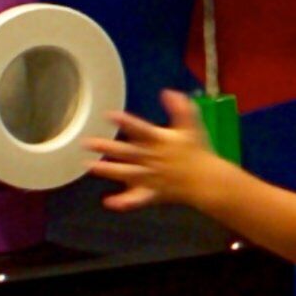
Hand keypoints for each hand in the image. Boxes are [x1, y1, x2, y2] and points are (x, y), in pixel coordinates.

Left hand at [86, 89, 223, 210]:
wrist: (207, 181)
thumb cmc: (198, 152)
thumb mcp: (192, 127)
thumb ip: (181, 109)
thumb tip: (170, 92)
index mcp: (161, 141)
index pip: (141, 129)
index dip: (126, 122)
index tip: (109, 115)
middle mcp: (153, 158)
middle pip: (127, 152)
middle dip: (107, 147)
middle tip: (88, 143)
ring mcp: (152, 177)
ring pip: (127, 173)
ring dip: (108, 170)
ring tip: (89, 166)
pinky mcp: (153, 192)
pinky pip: (137, 198)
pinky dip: (125, 202)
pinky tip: (109, 202)